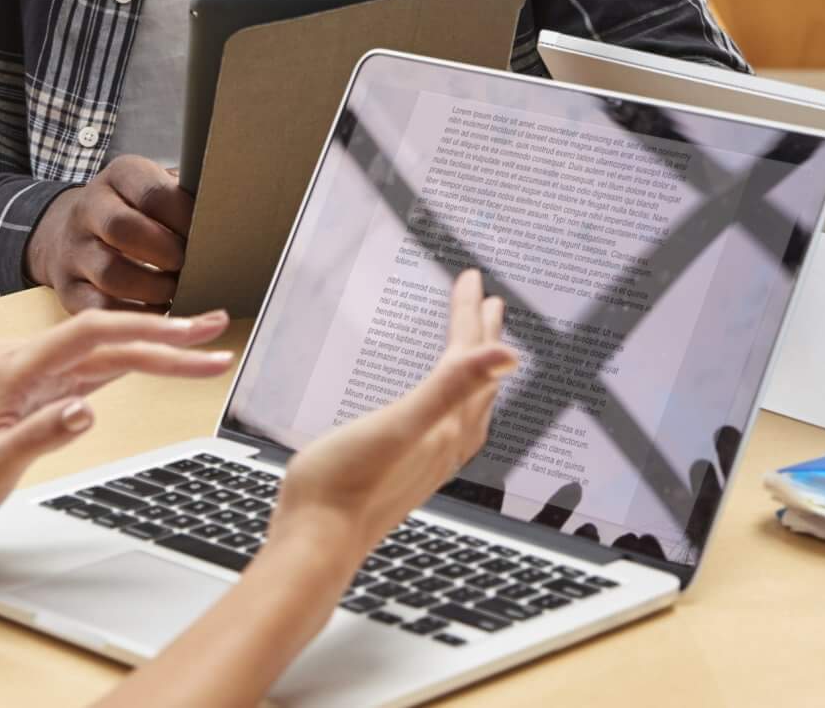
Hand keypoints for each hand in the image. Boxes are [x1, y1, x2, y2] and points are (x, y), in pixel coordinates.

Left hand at [0, 308, 233, 548]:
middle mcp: (30, 361)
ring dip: (157, 349)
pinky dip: (133, 365)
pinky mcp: (44, 392)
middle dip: (167, 334)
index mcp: (17, 367)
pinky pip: (96, 370)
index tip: (186, 333)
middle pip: (109, 338)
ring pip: (108, 354)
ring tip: (203, 345)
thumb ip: (40, 434)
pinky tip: (161, 361)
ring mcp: (38, 375)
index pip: (91, 335)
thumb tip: (86, 410)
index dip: (143, 329)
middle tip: (216, 332)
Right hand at [27, 156, 193, 311]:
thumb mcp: (155, 188)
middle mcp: (88, 209)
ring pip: (111, 274)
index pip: (153, 193)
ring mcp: (73, 250)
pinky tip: (158, 313)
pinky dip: (134, 315)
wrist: (70, 230)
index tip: (208, 234)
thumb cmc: (134, 211)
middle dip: (165, 252)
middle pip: (123, 228)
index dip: (184, 218)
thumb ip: (185, 197)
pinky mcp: (67, 289)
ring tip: (177, 291)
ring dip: (153, 289)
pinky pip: (99, 308)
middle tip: (189, 265)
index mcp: (118, 177)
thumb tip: (228, 215)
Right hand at [265, 269, 515, 562]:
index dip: (469, 314)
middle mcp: (445, 442)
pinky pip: (446, 426)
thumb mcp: (399, 424)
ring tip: (476, 349)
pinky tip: (438, 412)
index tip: (473, 278)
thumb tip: (509, 356)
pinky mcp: (407, 473)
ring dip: (473, 370)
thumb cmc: (344, 486)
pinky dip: (453, 403)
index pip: (466, 356)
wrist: (315, 545)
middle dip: (480, 336)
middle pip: (474, 378)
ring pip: (466, 404)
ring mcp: (428, 461)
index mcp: (445, 424)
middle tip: (489, 302)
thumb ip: (451, 385)